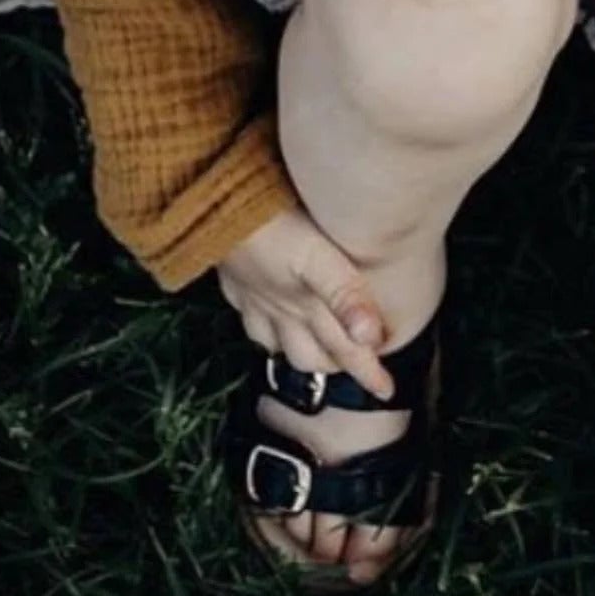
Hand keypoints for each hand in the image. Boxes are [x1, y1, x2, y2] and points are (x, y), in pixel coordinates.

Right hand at [217, 208, 394, 398]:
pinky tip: (272, 322)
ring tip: (318, 350)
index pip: (345, 349)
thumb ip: (345, 296)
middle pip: (310, 356)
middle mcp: (281, 311)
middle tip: (355, 362)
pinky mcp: (235, 285)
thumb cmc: (268, 225)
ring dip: (300, 353)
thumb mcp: (315, 259)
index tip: (386, 390)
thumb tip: (372, 339)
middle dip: (334, 365)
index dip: (368, 372)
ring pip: (279, 345)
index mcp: (307, 306)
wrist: (209, 205)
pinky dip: (267, 333)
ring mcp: (254, 300)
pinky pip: (251, 322)